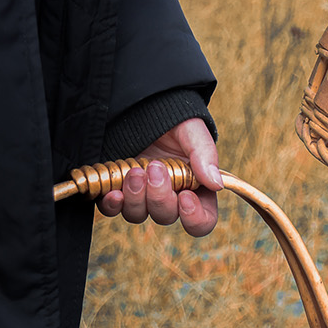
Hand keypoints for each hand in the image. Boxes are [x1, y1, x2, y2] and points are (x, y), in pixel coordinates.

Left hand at [98, 117, 223, 236]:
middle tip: (155, 168)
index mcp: (195, 189)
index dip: (195, 218)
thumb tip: (216, 185)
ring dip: (136, 198)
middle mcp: (169, 197)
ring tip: (135, 172)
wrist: (143, 106)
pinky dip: (112, 205)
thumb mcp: (193, 132)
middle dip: (159, 196)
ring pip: (139, 215)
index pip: (202, 220)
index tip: (185, 196)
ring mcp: (142, 196)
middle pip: (166, 216)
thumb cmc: (174, 121)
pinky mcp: (118, 190)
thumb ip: (205, 155)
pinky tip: (113, 192)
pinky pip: (113, 209)